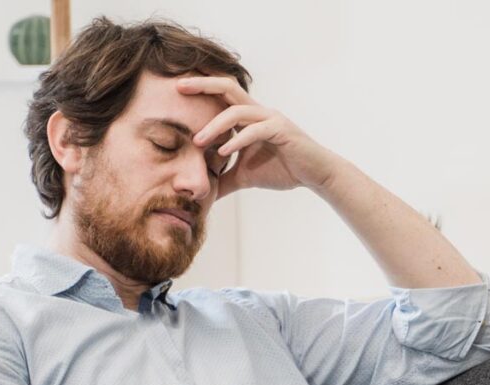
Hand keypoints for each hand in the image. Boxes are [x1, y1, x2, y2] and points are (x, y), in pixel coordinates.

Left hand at [176, 76, 341, 197]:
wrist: (315, 174)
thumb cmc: (283, 170)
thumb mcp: (244, 177)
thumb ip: (223, 180)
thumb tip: (201, 195)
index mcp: (248, 117)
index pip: (220, 95)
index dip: (199, 89)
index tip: (173, 90)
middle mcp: (257, 111)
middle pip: (227, 87)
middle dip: (202, 85)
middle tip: (177, 88)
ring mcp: (270, 118)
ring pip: (237, 111)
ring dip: (214, 125)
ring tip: (197, 141)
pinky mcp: (281, 130)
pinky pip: (255, 130)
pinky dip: (237, 140)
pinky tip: (223, 152)